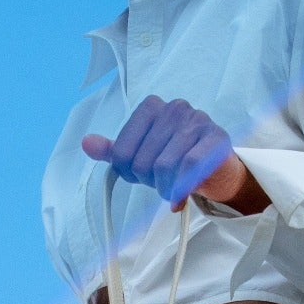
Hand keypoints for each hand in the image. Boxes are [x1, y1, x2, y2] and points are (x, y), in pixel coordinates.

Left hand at [82, 96, 267, 212]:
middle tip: (161, 183)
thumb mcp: (139, 154)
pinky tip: (181, 195)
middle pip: (142, 161)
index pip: (122, 152)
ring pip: (165, 166)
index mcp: (151, 108)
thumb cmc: (174, 159)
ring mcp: (197, 120)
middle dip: (149, 181)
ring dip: (165, 188)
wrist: (215, 169)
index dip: (128, 171)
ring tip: (172, 188)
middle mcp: (174, 108)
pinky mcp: (216, 138)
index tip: (139, 175)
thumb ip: (113, 151)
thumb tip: (87, 143)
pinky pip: (190, 167)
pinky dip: (182, 188)